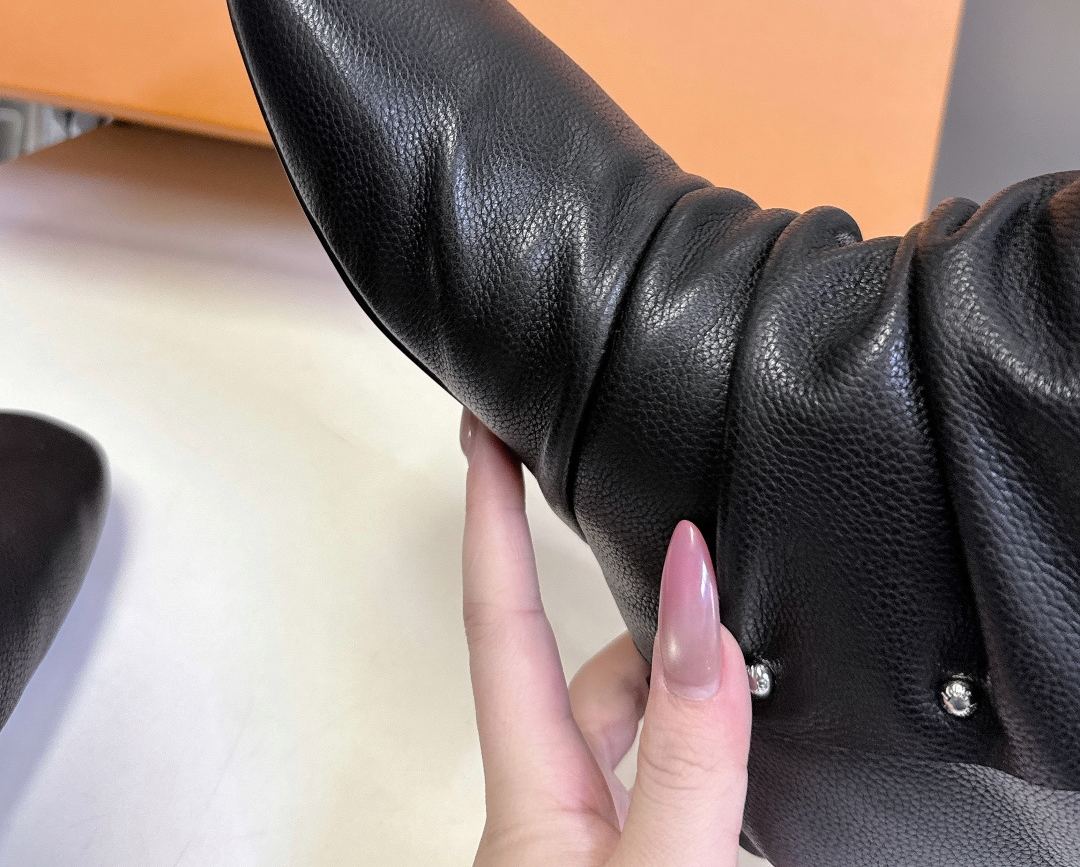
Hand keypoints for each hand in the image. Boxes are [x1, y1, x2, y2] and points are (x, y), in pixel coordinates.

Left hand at [460, 410, 750, 865]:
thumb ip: (684, 754)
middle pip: (586, 671)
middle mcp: (554, 819)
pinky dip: (703, 744)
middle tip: (677, 532)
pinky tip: (741, 745)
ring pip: (638, 730)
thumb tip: (698, 608)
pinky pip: (668, 780)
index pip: (500, 623)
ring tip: (745, 642)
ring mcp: (595, 852)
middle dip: (632, 600)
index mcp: (531, 802)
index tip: (485, 434)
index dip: (492, 518)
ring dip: (681, 680)